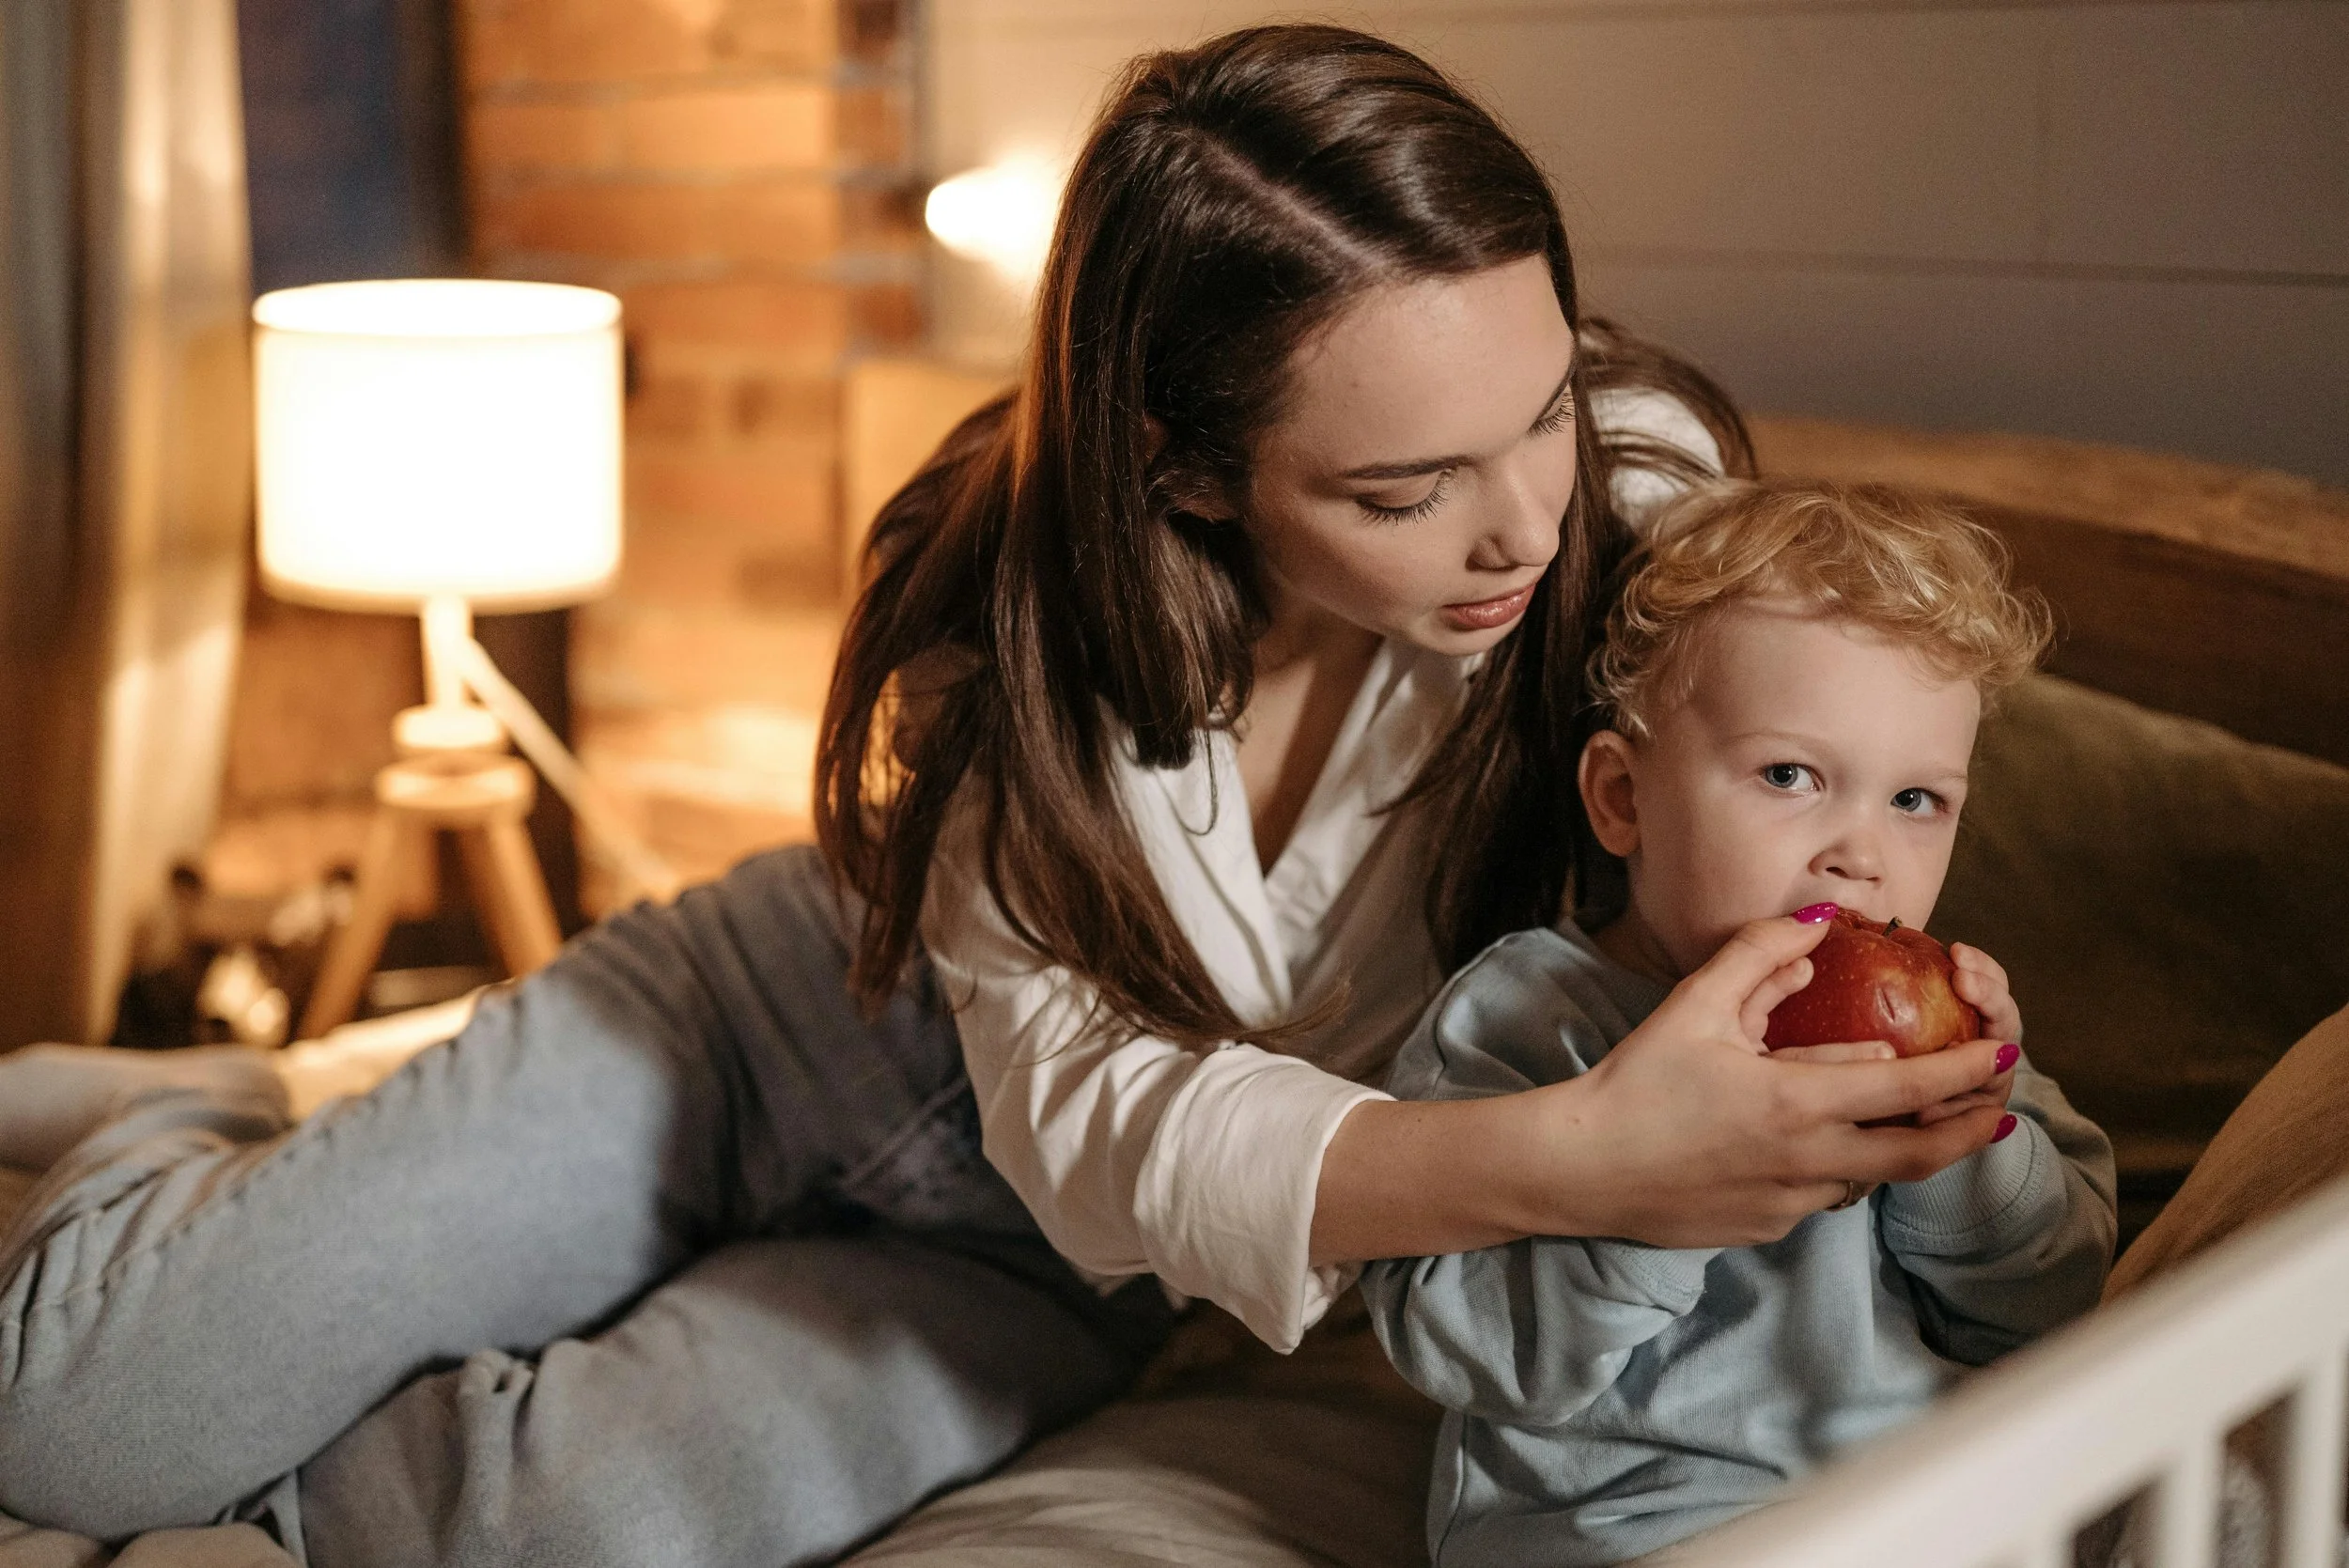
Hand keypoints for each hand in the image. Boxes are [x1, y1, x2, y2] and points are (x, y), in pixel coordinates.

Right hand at [1311, 917, 2011, 1265]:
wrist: (1581, 1167)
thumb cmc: (1635, 1082)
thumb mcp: (1695, 1005)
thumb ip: (1761, 955)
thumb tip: (1817, 928)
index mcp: (1798, 1102)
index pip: (1910, 1088)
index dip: (1966, 1071)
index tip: (2002, 1054)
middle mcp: (1809, 1160)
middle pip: (1920, 1154)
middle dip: (1970, 1129)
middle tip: (1999, 1107)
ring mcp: (1791, 1202)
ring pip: (1870, 1175)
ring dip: (1902, 1148)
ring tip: (1919, 1121)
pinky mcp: (1768, 1226)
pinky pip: (1824, 1194)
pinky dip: (1841, 1165)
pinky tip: (1820, 1143)